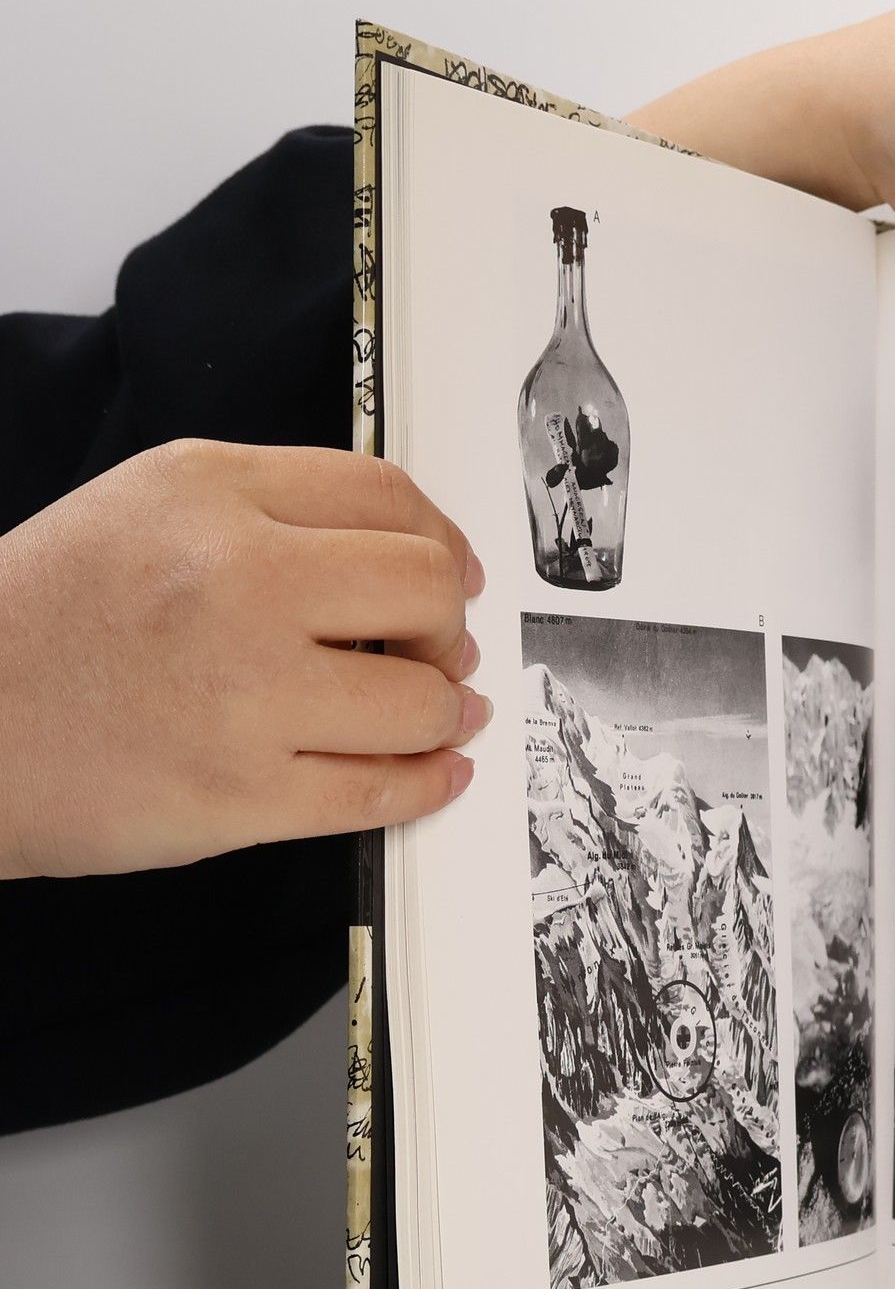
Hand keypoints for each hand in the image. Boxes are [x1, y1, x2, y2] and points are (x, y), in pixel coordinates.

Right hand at [0, 439, 490, 878]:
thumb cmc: (47, 619)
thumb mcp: (145, 510)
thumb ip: (275, 513)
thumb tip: (414, 557)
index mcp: (210, 494)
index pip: (387, 496)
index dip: (443, 541)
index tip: (454, 573)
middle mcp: (234, 580)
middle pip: (426, 590)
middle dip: (450, 626)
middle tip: (440, 649)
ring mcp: (242, 693)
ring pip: (422, 700)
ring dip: (446, 711)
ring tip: (435, 714)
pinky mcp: (241, 794)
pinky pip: (384, 790)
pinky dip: (429, 783)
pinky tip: (435, 770)